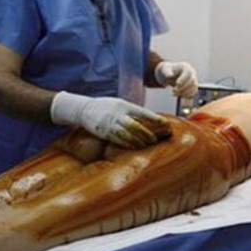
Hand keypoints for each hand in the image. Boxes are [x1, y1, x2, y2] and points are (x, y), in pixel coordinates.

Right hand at [50, 92, 165, 148]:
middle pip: (136, 125)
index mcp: (124, 105)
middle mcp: (118, 114)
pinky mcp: (104, 132)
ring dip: (139, 141)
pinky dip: (128, 144)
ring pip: (127, 134)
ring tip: (147, 145)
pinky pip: (118, 140)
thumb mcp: (120, 104)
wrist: (84, 109)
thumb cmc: (106, 106)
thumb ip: (133, 111)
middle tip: (156, 139)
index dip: (154, 118)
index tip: (165, 123)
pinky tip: (135, 147)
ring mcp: (110, 124)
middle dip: (147, 133)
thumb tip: (149, 119)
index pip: (142, 112)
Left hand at [155, 61, 199, 97]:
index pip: (188, 73)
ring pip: (193, 87)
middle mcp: (192, 73)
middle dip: (183, 87)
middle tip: (173, 90)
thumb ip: (166, 73)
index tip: (176, 84)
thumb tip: (170, 75)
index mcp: (186, 67)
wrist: (169, 75)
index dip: (183, 79)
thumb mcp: (164, 70)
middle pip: (192, 81)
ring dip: (184, 92)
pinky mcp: (193, 87)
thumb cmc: (167, 71)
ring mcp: (194, 80)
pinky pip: (193, 92)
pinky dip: (186, 95)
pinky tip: (179, 95)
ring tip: (174, 93)